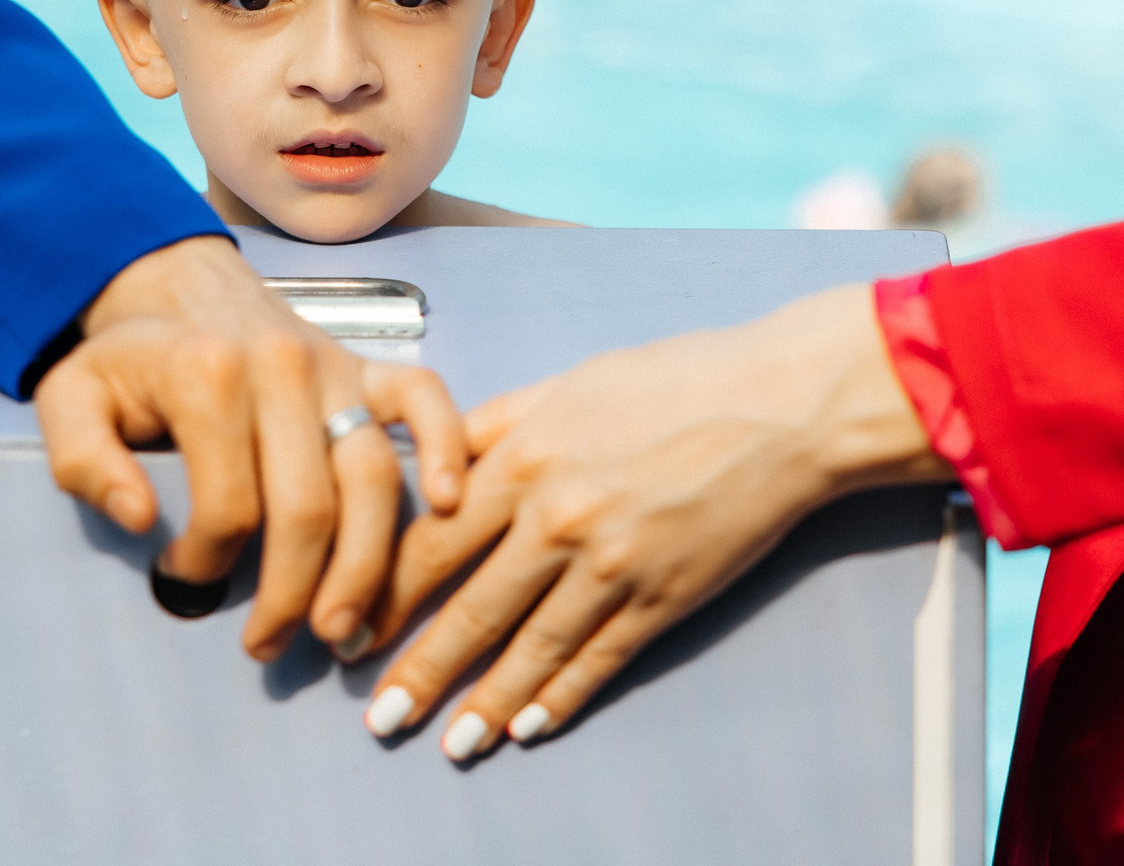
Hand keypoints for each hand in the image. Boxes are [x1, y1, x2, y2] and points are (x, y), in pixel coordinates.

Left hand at [33, 234, 467, 660]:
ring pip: (371, 478)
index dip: (205, 564)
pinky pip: (425, 400)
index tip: (181, 579)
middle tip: (270, 645)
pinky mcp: (371, 367)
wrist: (182, 288)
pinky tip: (448, 503)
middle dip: (292, 595)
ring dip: (366, 567)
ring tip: (345, 630)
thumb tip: (140, 517)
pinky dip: (446, 446)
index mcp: (207, 376)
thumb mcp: (71, 398)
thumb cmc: (130, 361)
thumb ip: (84, 459)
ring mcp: (337, 368)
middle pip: (307, 508)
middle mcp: (282, 368)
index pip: (227, 506)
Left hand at [359, 284, 946, 758]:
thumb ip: (496, 427)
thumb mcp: (566, 385)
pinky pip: (599, 660)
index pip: (428, 542)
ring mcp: (611, 564)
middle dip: (416, 668)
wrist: (777, 404)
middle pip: (467, 608)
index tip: (346, 627)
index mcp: (522, 458)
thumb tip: (437, 461)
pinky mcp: (662, 596)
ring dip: (483, 703)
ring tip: (448, 743)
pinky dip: (561, 698)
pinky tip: (529, 727)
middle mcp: (556, 518)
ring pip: (529, 649)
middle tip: (377, 713)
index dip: (382, 592)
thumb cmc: (670, 380)